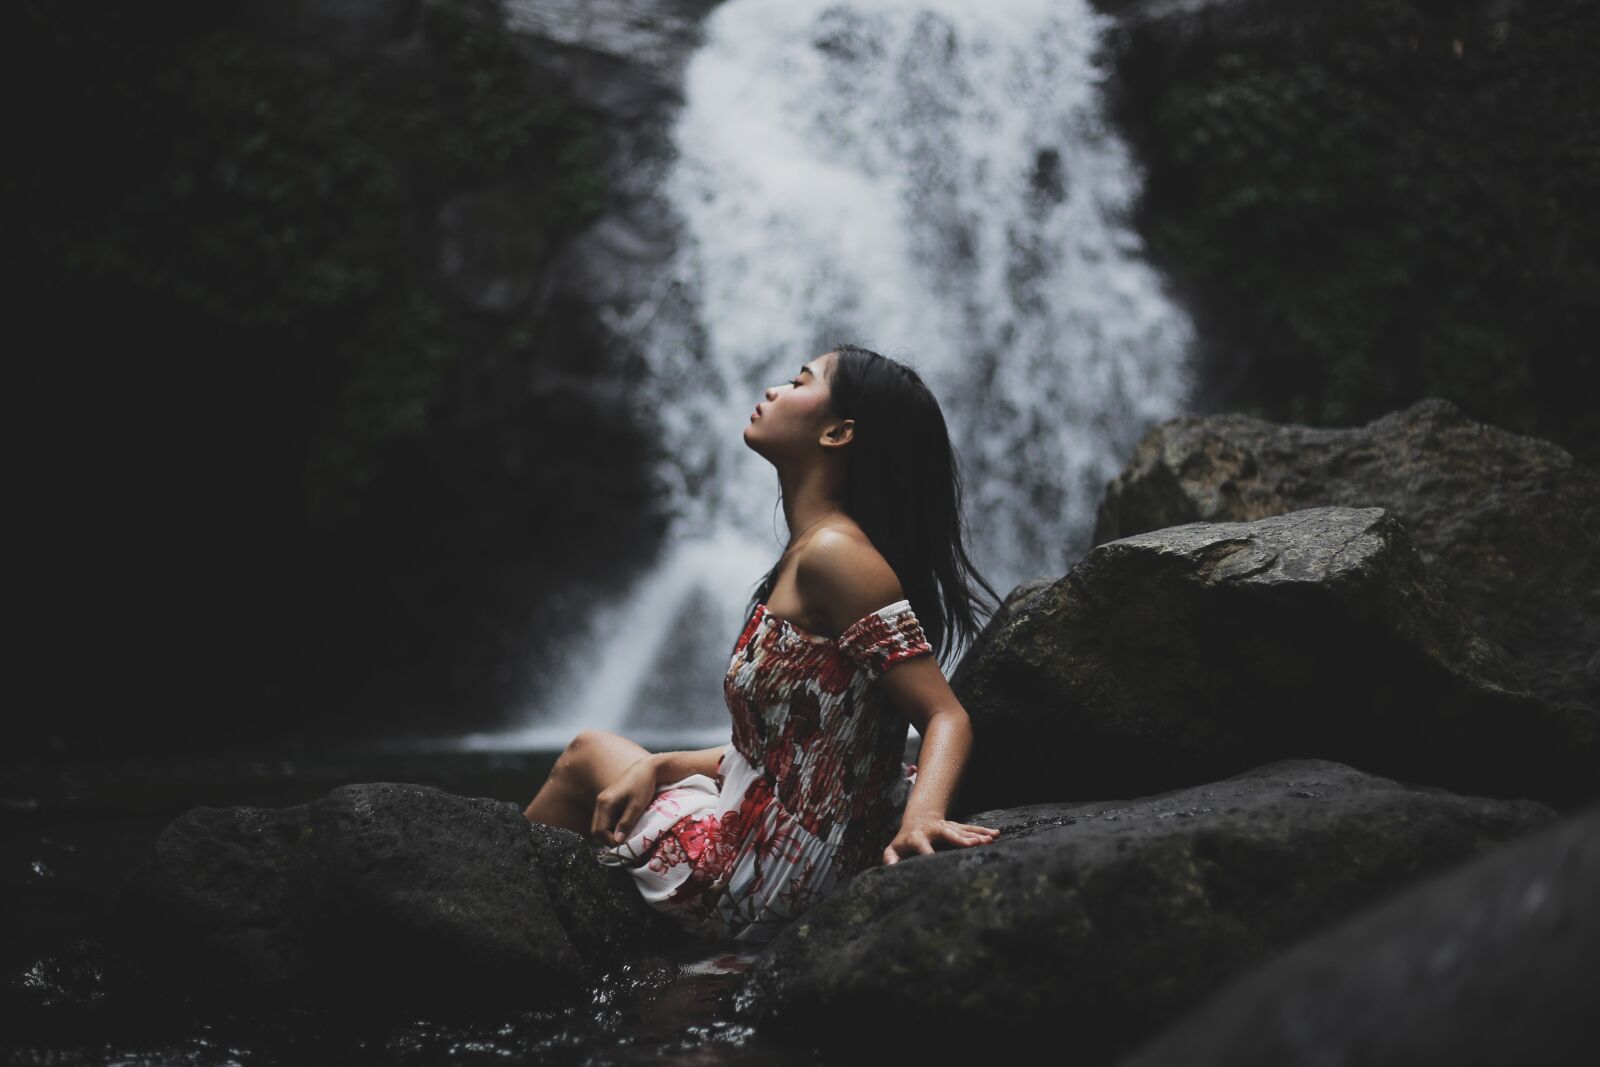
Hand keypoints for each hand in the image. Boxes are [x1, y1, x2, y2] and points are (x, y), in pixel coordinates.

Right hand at [591, 755, 659, 846]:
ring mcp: (603, 801)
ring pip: (601, 825)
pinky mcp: (608, 801)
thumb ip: (626, 823)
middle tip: (624, 842)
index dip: (610, 841)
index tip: (624, 845)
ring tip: (626, 834)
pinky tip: (625, 825)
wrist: (646, 769)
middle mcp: (600, 803)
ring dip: (611, 832)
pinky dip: (613, 825)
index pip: (599, 831)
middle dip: (608, 839)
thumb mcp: (637, 806)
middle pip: (596, 830)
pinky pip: (606, 819)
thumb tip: (617, 841)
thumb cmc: (643, 785)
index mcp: (604, 803)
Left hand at [883, 815, 1000, 864]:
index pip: (921, 845)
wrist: (916, 820)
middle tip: (973, 845)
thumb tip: (890, 868)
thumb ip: (890, 858)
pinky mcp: (955, 826)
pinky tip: (995, 834)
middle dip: (960, 839)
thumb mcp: (893, 850)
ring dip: (976, 835)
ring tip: (990, 840)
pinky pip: (970, 829)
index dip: (928, 852)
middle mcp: (932, 829)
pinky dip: (983, 831)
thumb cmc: (904, 843)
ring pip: (962, 829)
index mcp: (916, 837)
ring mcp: (945, 826)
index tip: (935, 860)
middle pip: (947, 833)